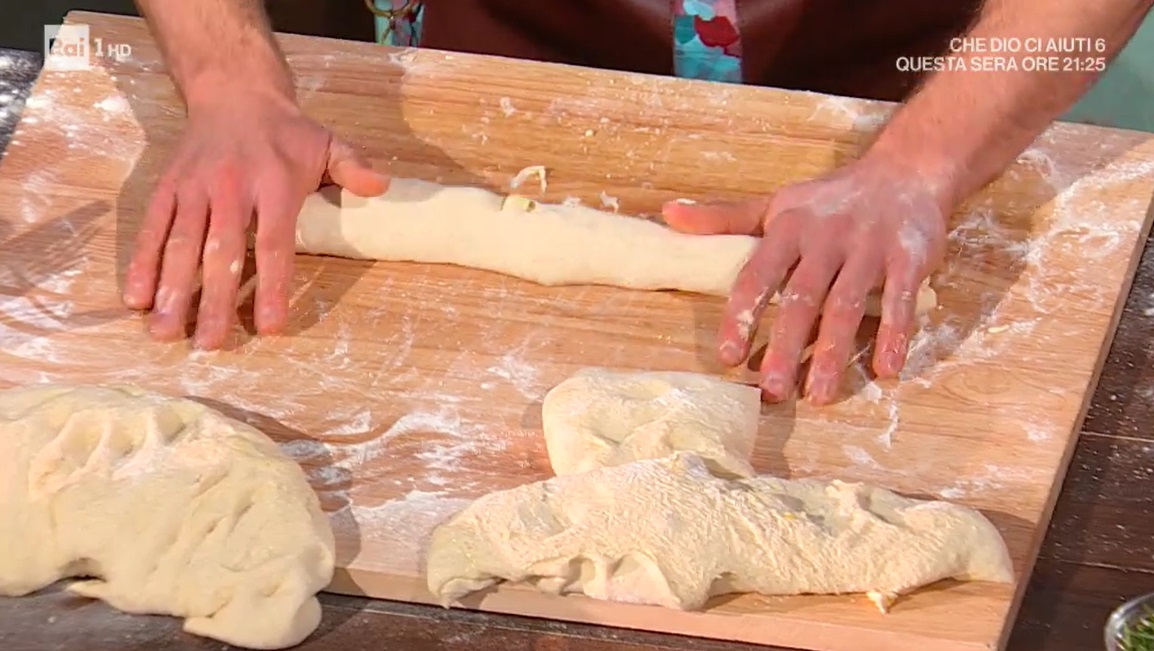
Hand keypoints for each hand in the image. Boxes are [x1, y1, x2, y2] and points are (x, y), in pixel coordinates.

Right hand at [122, 92, 386, 348]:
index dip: (272, 286)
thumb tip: (382, 186)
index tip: (270, 325)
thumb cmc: (286, 131)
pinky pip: (153, 228)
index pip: (273, 244)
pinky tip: (136, 298)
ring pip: (180, 244)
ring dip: (171, 290)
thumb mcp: (327, 142)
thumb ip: (352, 167)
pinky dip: (142, 262)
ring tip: (164, 331)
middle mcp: (231, 189)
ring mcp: (195, 188)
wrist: (234, 90)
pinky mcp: (168, 186)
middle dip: (213, 301)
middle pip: (220, 252)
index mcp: (274, 185)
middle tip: (208, 345)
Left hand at [662, 155, 948, 404]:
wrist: (905, 172)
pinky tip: (886, 369)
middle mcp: (826, 237)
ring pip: (847, 305)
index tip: (728, 356)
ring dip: (832, 352)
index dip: (741, 316)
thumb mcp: (776, 205)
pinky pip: (901, 300)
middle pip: (801, 297)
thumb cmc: (830, 201)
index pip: (757, 275)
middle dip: (784, 346)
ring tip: (819, 395)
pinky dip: (894, 334)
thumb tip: (669, 215)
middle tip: (771, 390)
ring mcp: (869, 247)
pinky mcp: (910, 258)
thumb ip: (725, 219)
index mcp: (788, 227)